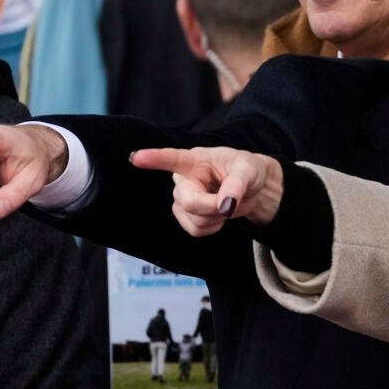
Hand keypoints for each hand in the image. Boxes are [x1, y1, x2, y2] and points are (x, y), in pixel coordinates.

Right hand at [130, 147, 283, 236]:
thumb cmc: (248, 171)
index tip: (136, 158)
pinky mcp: (185, 215)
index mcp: (196, 159)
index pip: (172, 158)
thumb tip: (225, 205)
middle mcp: (183, 178)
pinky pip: (196, 231)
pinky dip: (214, 227)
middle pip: (189, 202)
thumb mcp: (249, 171)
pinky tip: (219, 215)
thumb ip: (237, 185)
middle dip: (214, 207)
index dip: (154, 158)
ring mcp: (181, 198)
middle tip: (232, 201)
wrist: (252, 189)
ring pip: (194, 220)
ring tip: (226, 204)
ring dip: (217, 218)